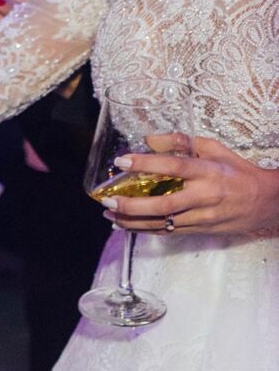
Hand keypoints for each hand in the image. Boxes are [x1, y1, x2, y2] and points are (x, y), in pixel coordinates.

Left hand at [101, 134, 278, 236]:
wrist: (267, 202)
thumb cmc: (238, 172)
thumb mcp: (216, 150)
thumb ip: (184, 143)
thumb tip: (151, 138)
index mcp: (208, 172)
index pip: (174, 166)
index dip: (146, 163)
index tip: (122, 161)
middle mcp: (204, 196)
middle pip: (163, 204)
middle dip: (131, 205)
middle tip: (107, 200)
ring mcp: (202, 217)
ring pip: (161, 223)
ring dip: (131, 221)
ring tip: (109, 214)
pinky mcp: (200, 230)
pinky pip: (167, 232)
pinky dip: (143, 229)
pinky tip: (125, 224)